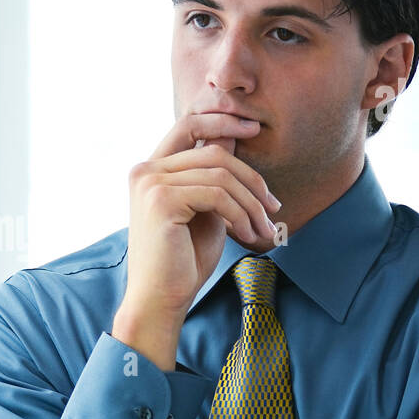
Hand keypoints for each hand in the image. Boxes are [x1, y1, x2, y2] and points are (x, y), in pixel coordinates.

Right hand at [120, 113, 281, 324]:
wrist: (161, 300)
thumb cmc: (183, 260)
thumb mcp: (206, 209)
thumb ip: (213, 175)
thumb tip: (233, 136)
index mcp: (151, 170)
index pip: (188, 123)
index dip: (222, 118)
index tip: (255, 127)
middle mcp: (145, 171)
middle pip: (213, 150)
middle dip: (251, 177)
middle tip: (273, 206)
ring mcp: (150, 183)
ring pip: (220, 174)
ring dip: (251, 203)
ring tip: (263, 229)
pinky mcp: (161, 201)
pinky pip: (217, 195)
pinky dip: (240, 215)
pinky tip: (247, 235)